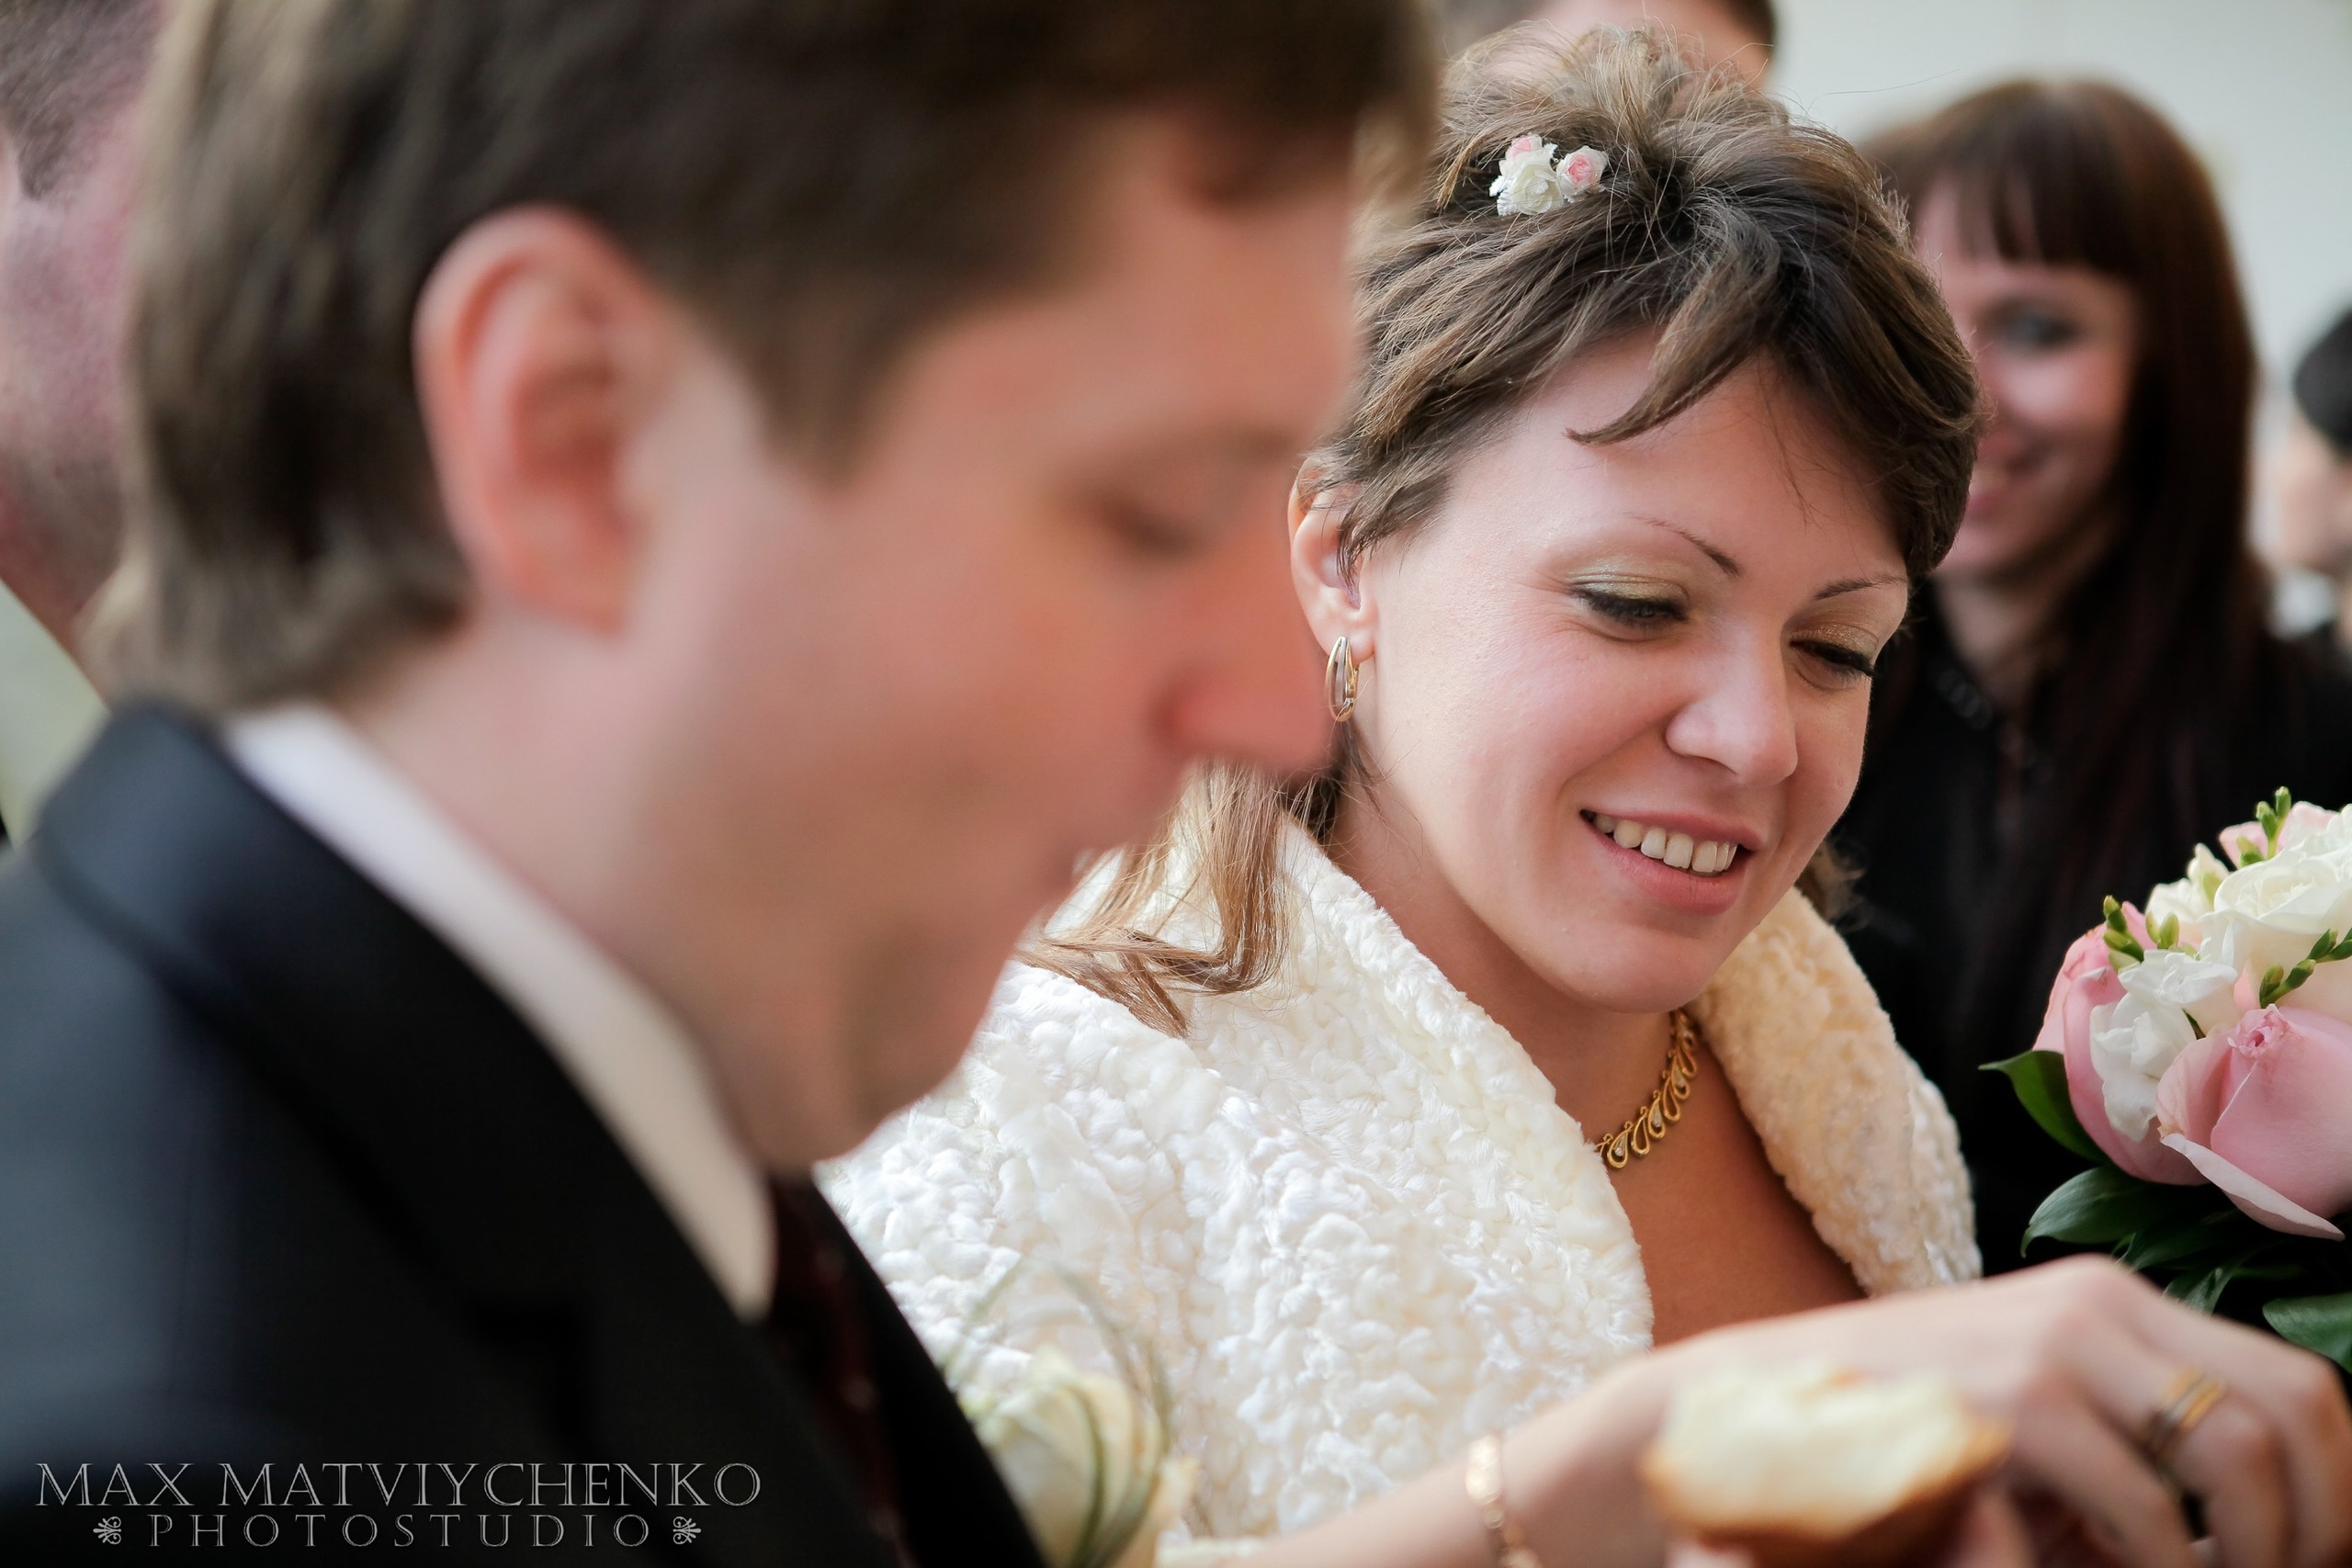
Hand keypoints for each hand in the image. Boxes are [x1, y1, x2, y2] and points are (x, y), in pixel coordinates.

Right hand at [1660, 1258, 2351, 1567]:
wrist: (1750, 1413)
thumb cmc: (1896, 1430)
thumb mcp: (2030, 1409)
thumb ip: (2126, 1428)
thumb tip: (2266, 1516)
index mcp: (2108, 1297)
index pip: (2295, 1379)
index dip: (2335, 1483)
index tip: (2312, 1553)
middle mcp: (2093, 1303)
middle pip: (2290, 1410)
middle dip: (2312, 1523)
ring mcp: (2048, 1351)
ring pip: (2236, 1457)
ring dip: (2247, 1552)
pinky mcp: (2007, 1411)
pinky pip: (2147, 1515)